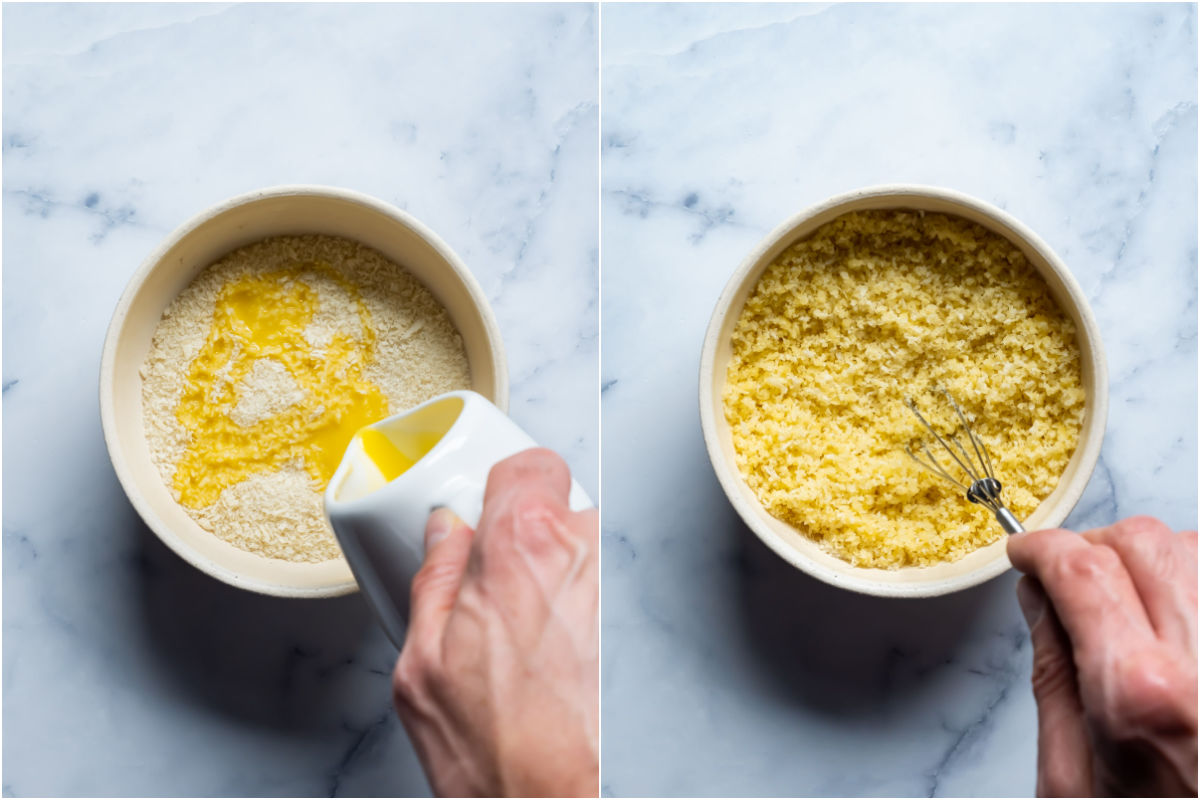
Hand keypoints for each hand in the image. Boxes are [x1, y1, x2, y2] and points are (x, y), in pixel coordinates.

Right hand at [391, 448, 598, 797]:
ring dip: (560, 575)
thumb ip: (435, 579)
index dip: (507, 484)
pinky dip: (585, 609)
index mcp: (522, 548)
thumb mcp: (421, 664)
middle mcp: (583, 557)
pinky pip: (607, 593)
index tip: (491, 507)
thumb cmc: (493, 751)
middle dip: (530, 537)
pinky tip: (560, 656)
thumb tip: (443, 536)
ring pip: (586, 552)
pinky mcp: (639, 628)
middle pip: (561, 507)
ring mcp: (618, 593)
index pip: (530, 465)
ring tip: (531, 635)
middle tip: (501, 585)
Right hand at [1008, 516, 1196, 796]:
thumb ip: (1055, 675)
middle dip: (1095, 548)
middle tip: (1074, 580)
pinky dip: (1196, 585)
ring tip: (1133, 606)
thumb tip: (1041, 597)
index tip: (1028, 552)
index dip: (1043, 547)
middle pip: (1143, 542)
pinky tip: (1181, 623)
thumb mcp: (1073, 777)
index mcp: (1141, 695)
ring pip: (1196, 549)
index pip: (1081, 568)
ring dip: (1154, 562)